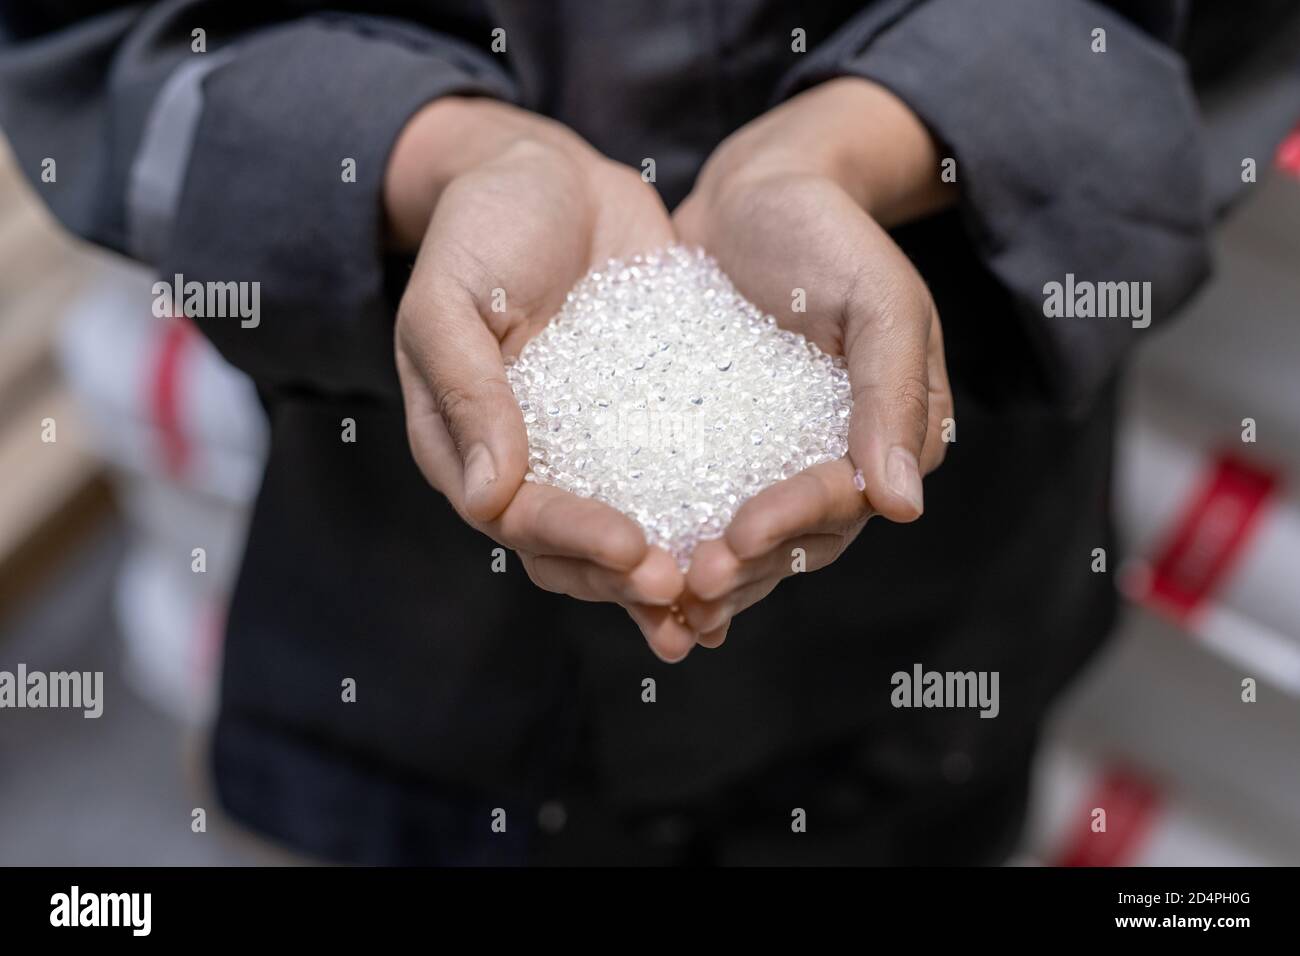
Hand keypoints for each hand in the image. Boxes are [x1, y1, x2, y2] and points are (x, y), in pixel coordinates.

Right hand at [388, 98, 695, 660]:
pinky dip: (703, 515)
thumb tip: (486, 500)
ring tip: (722, 599)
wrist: (547, 174)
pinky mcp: (644, 417)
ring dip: (668, 569)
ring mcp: (591, 444)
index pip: (516, 517)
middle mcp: (530, 461)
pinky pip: (672, 475)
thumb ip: (466, 393)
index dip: (574, 539)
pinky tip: (755, 540)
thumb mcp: (450, 300)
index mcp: (468, 446)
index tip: (634, 549)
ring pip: (626, 528)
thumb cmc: (481, 228)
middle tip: (686, 589)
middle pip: (571, 546)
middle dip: (626, 576)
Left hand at [671, 78, 956, 645]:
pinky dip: (674, 535)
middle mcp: (834, 457)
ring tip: (658, 602)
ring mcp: (774, 456)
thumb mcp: (877, 299)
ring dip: (709, 573)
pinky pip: (700, 499)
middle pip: (796, 539)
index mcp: (890, 434)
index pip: (842, 500)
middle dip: (744, 568)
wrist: (756, 192)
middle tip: (687, 588)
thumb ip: (890, 396)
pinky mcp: (719, 444)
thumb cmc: (826, 232)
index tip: (735, 539)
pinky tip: (631, 566)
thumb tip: (902, 506)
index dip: (790, 525)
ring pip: (748, 537)